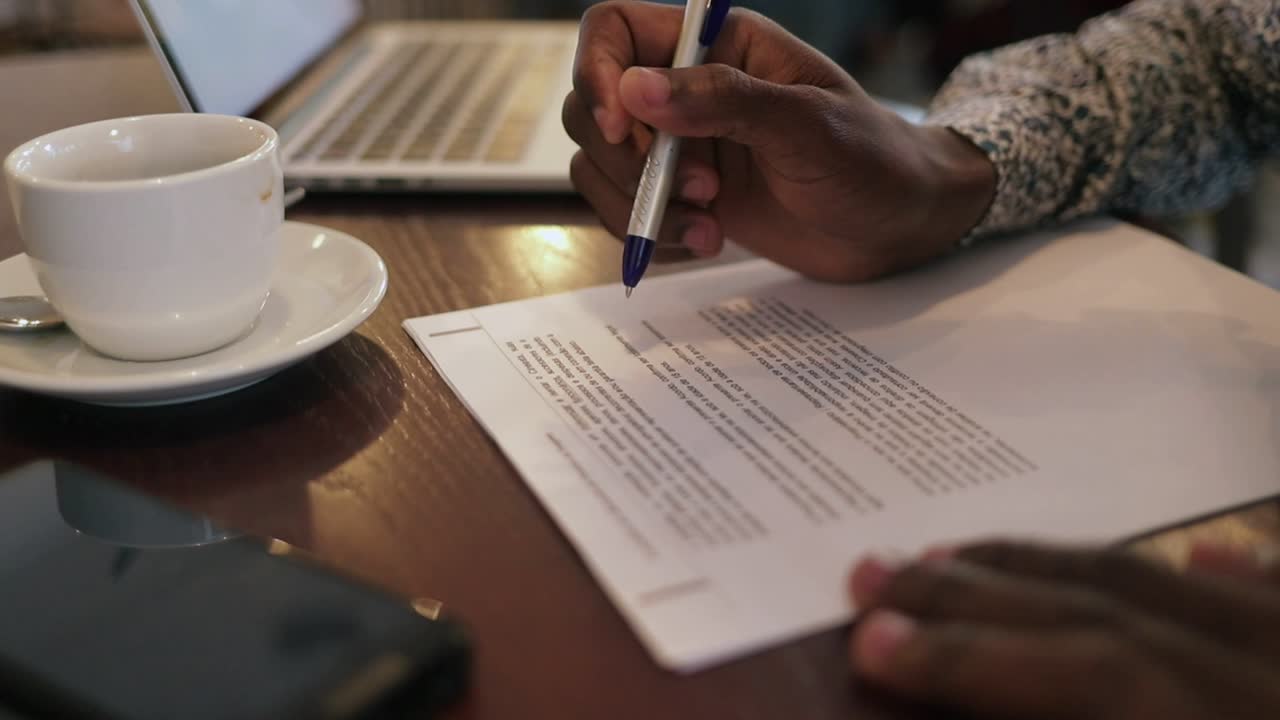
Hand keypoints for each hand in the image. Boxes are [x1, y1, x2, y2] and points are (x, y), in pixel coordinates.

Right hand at [563, 1, 994, 281]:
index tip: (623, 130)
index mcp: (716, 43)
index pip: (613, 29)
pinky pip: (625, 209)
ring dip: (640, 207)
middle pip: (592, 106)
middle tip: (701, 191)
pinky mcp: (682, 194)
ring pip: (601, 165)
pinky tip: (705, 241)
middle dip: (630, 161)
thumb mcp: (806, 126)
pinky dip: (650, 234)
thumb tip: (635, 90)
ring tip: (707, 227)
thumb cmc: (870, 160)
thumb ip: (723, 101)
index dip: (598, 73)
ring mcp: (680, 144)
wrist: (897, 226)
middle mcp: (686, 88)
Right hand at [848, 541, 1279, 718]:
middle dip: (981, 595)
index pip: (1090, 676)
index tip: (873, 643)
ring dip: (1058, 568)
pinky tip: (1203, 553)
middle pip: (1109, 612)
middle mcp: (1267, 685)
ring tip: (957, 555)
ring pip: (1171, 585)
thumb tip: (963, 706)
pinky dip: (1237, 575)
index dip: (973, 660)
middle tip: (875, 573)